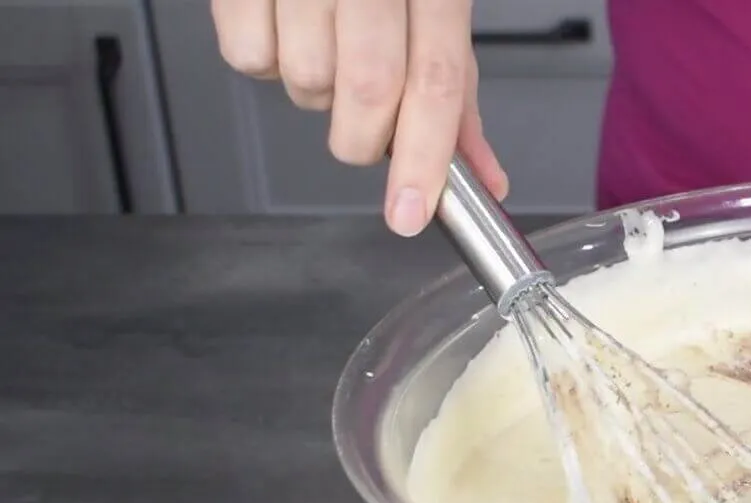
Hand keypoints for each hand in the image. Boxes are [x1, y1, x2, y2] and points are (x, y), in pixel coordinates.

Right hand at [211, 0, 510, 235]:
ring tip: (323, 49)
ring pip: (303, 80)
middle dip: (364, 140)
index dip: (425, 158)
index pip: (437, 82)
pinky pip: (246, 56)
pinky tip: (283, 25)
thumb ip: (454, 91)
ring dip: (313, 94)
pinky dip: (263, 60)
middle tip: (364, 133)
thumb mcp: (434, 5)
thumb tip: (483, 176)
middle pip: (367, 88)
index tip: (411, 213)